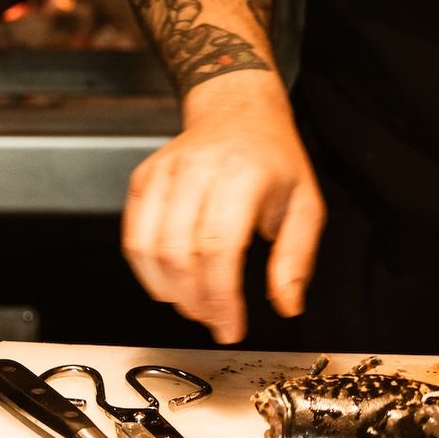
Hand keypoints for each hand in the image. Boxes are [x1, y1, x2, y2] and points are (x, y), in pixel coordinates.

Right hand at [122, 72, 325, 344]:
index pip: (219, 248)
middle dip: (195, 301)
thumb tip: (286, 305)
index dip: (221, 298)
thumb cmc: (273, 158)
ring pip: (149, 248)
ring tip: (193, 303)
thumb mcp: (305, 204)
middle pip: (179, 253)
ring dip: (168, 291)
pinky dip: (145, 270)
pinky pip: (133, 235)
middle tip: (214, 319)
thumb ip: (296, 258)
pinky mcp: (145, 178)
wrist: (238, 109)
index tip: (231, 328)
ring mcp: (165, 171)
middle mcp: (198, 170)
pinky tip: (169, 283)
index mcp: (242, 176)